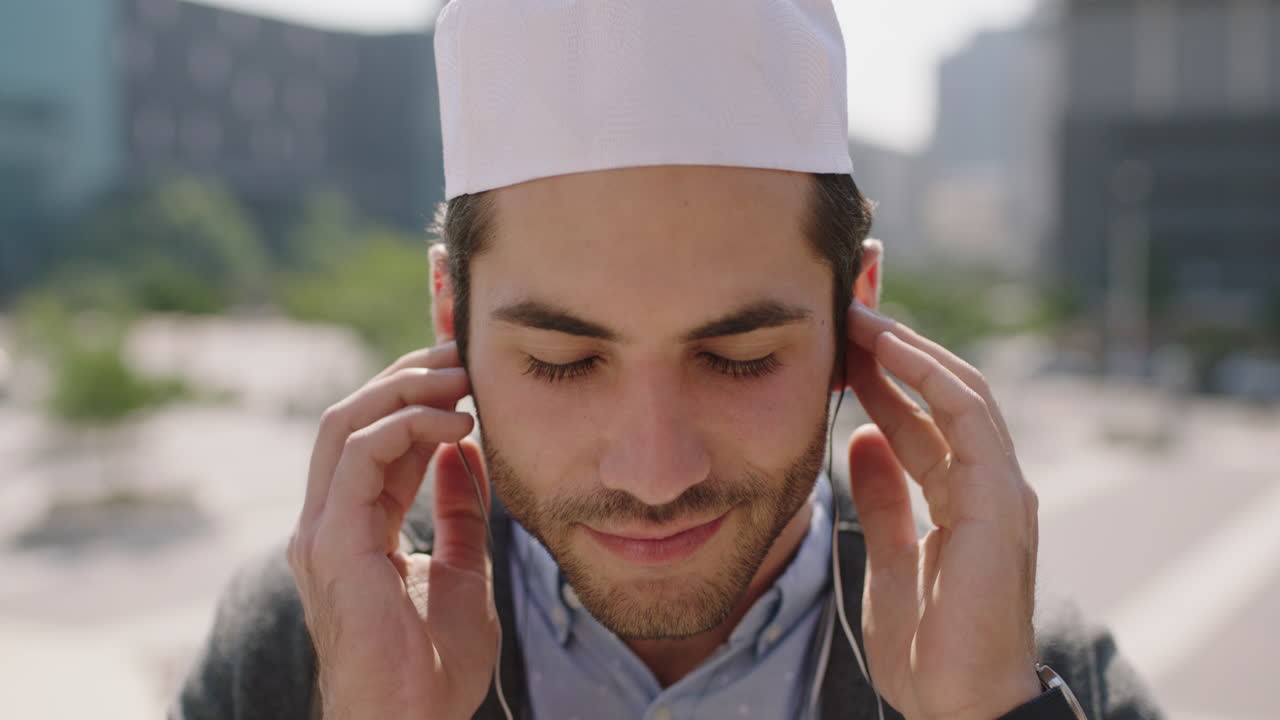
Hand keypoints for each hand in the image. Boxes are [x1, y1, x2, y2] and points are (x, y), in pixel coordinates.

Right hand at [287, 342, 497, 719]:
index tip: (466, 376)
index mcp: (351, 532)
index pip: (374, 442)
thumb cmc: (434, 669)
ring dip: (405, 388)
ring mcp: (320, 532)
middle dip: (406, 377)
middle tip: (461, 356)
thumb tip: (465, 451)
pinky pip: (358, 455)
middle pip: (351, 419)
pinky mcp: (331, 543)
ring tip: (461, 378)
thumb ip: (459, 512)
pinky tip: (455, 425)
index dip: (417, 400)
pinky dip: (406, 425)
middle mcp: (326, 525)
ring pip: (346, 423)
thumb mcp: (462, 572)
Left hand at [843, 303, 1041, 719]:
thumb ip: (883, 498)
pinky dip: (931, 377)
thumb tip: (861, 439)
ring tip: (859, 318)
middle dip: (893, 350)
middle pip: (941, 394)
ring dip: (908, 350)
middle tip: (845, 313)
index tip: (839, 345)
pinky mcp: (998, 500)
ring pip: (958, 393)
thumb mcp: (891, 556)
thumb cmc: (928, 644)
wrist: (958, 704)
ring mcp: (998, 490)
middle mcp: (987, 484)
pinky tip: (891, 350)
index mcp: (962, 498)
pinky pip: (969, 419)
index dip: (883, 378)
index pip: (924, 418)